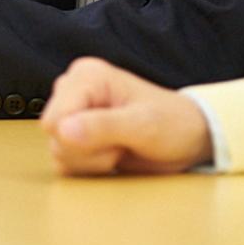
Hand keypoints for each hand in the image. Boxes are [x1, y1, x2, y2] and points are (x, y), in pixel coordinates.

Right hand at [40, 57, 213, 175]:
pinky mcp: (75, 135)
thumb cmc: (173, 123)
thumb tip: (61, 131)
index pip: (54, 118)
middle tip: (120, 143)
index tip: (116, 136)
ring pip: (58, 151)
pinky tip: (111, 156)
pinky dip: (89, 167)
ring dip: (92, 161)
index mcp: (86, 77)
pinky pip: (64, 162)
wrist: (189, 138)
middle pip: (53, 135)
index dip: (81, 138)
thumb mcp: (144, 125)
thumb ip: (102, 127)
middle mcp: (74, 91)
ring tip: (120, 148)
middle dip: (88, 150)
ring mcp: (73, 114)